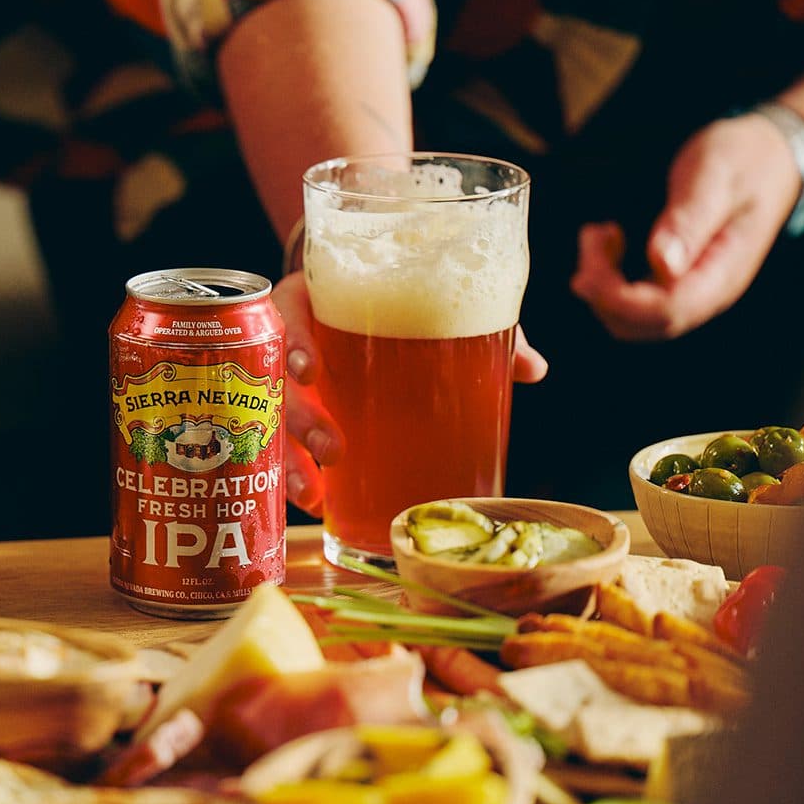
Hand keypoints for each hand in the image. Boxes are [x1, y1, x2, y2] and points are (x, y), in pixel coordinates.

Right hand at [273, 272, 547, 515]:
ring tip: (314, 495)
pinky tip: (317, 506)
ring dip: (289, 459)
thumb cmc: (403, 296)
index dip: (292, 341)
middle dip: (298, 418)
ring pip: (271, 420)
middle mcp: (293, 340)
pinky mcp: (296, 414)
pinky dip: (296, 476)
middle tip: (331, 449)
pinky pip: (282, 444)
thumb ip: (477, 324)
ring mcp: (288, 382)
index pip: (289, 312)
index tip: (310, 369)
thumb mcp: (436, 301)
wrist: (375, 296)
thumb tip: (532, 369)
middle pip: (275, 378)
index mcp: (317, 299)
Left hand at [571, 114, 801, 339]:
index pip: (665, 311)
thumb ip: (689, 220)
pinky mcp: (676, 281)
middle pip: (639, 325)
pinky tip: (608, 243)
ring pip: (630, 319)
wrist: (773, 155)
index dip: (618, 293)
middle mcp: (706, 293)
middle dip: (602, 289)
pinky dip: (609, 280)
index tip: (596, 247)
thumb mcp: (715, 178)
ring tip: (600, 234)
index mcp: (722, 275)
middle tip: (594, 234)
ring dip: (602, 285)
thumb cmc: (747, 160)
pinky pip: (634, 302)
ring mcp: (691, 290)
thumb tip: (663, 264)